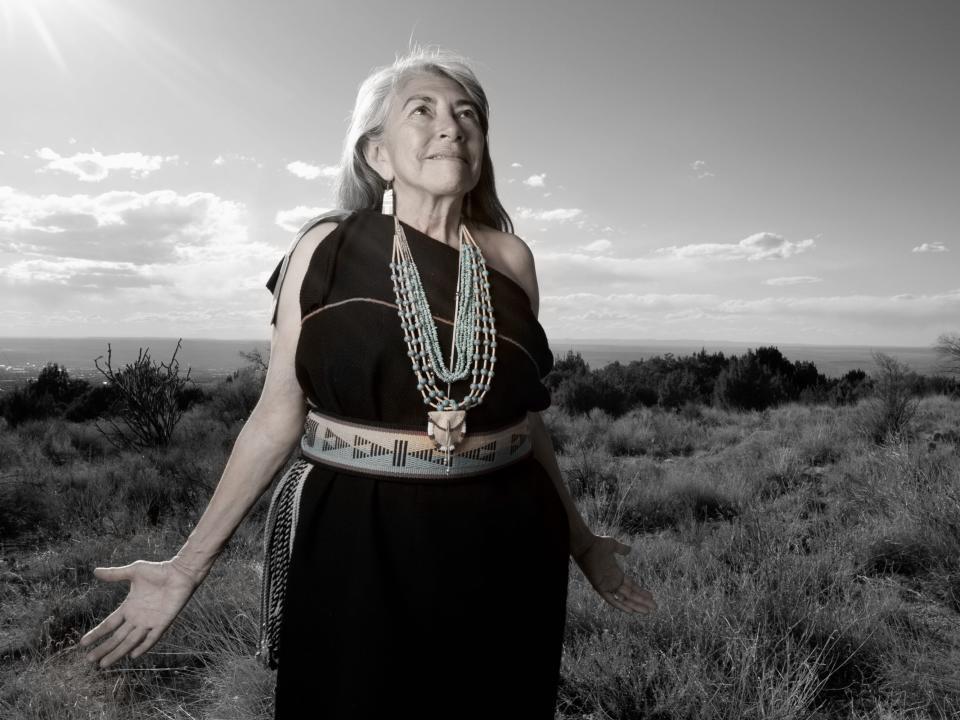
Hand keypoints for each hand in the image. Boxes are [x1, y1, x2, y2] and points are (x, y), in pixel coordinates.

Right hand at [78, 558, 201, 667]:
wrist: (180, 572)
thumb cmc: (158, 570)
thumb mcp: (133, 571)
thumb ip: (115, 574)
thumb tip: (95, 571)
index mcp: (129, 607)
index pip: (109, 624)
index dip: (97, 633)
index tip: (83, 643)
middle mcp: (137, 618)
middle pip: (117, 637)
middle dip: (104, 648)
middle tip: (90, 660)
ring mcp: (150, 622)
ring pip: (131, 641)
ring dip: (118, 652)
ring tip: (104, 664)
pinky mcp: (163, 622)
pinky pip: (152, 637)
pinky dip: (143, 646)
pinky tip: (133, 655)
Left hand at [573, 534, 656, 614]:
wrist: (586, 544)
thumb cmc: (597, 543)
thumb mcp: (613, 545)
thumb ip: (621, 549)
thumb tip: (629, 549)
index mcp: (616, 573)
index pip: (631, 586)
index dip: (641, 592)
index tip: (651, 596)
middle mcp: (612, 581)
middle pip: (630, 594)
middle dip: (642, 601)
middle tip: (654, 607)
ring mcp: (607, 584)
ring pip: (623, 599)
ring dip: (635, 605)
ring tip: (647, 611)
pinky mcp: (600, 586)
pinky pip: (611, 599)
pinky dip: (620, 605)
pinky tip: (630, 611)